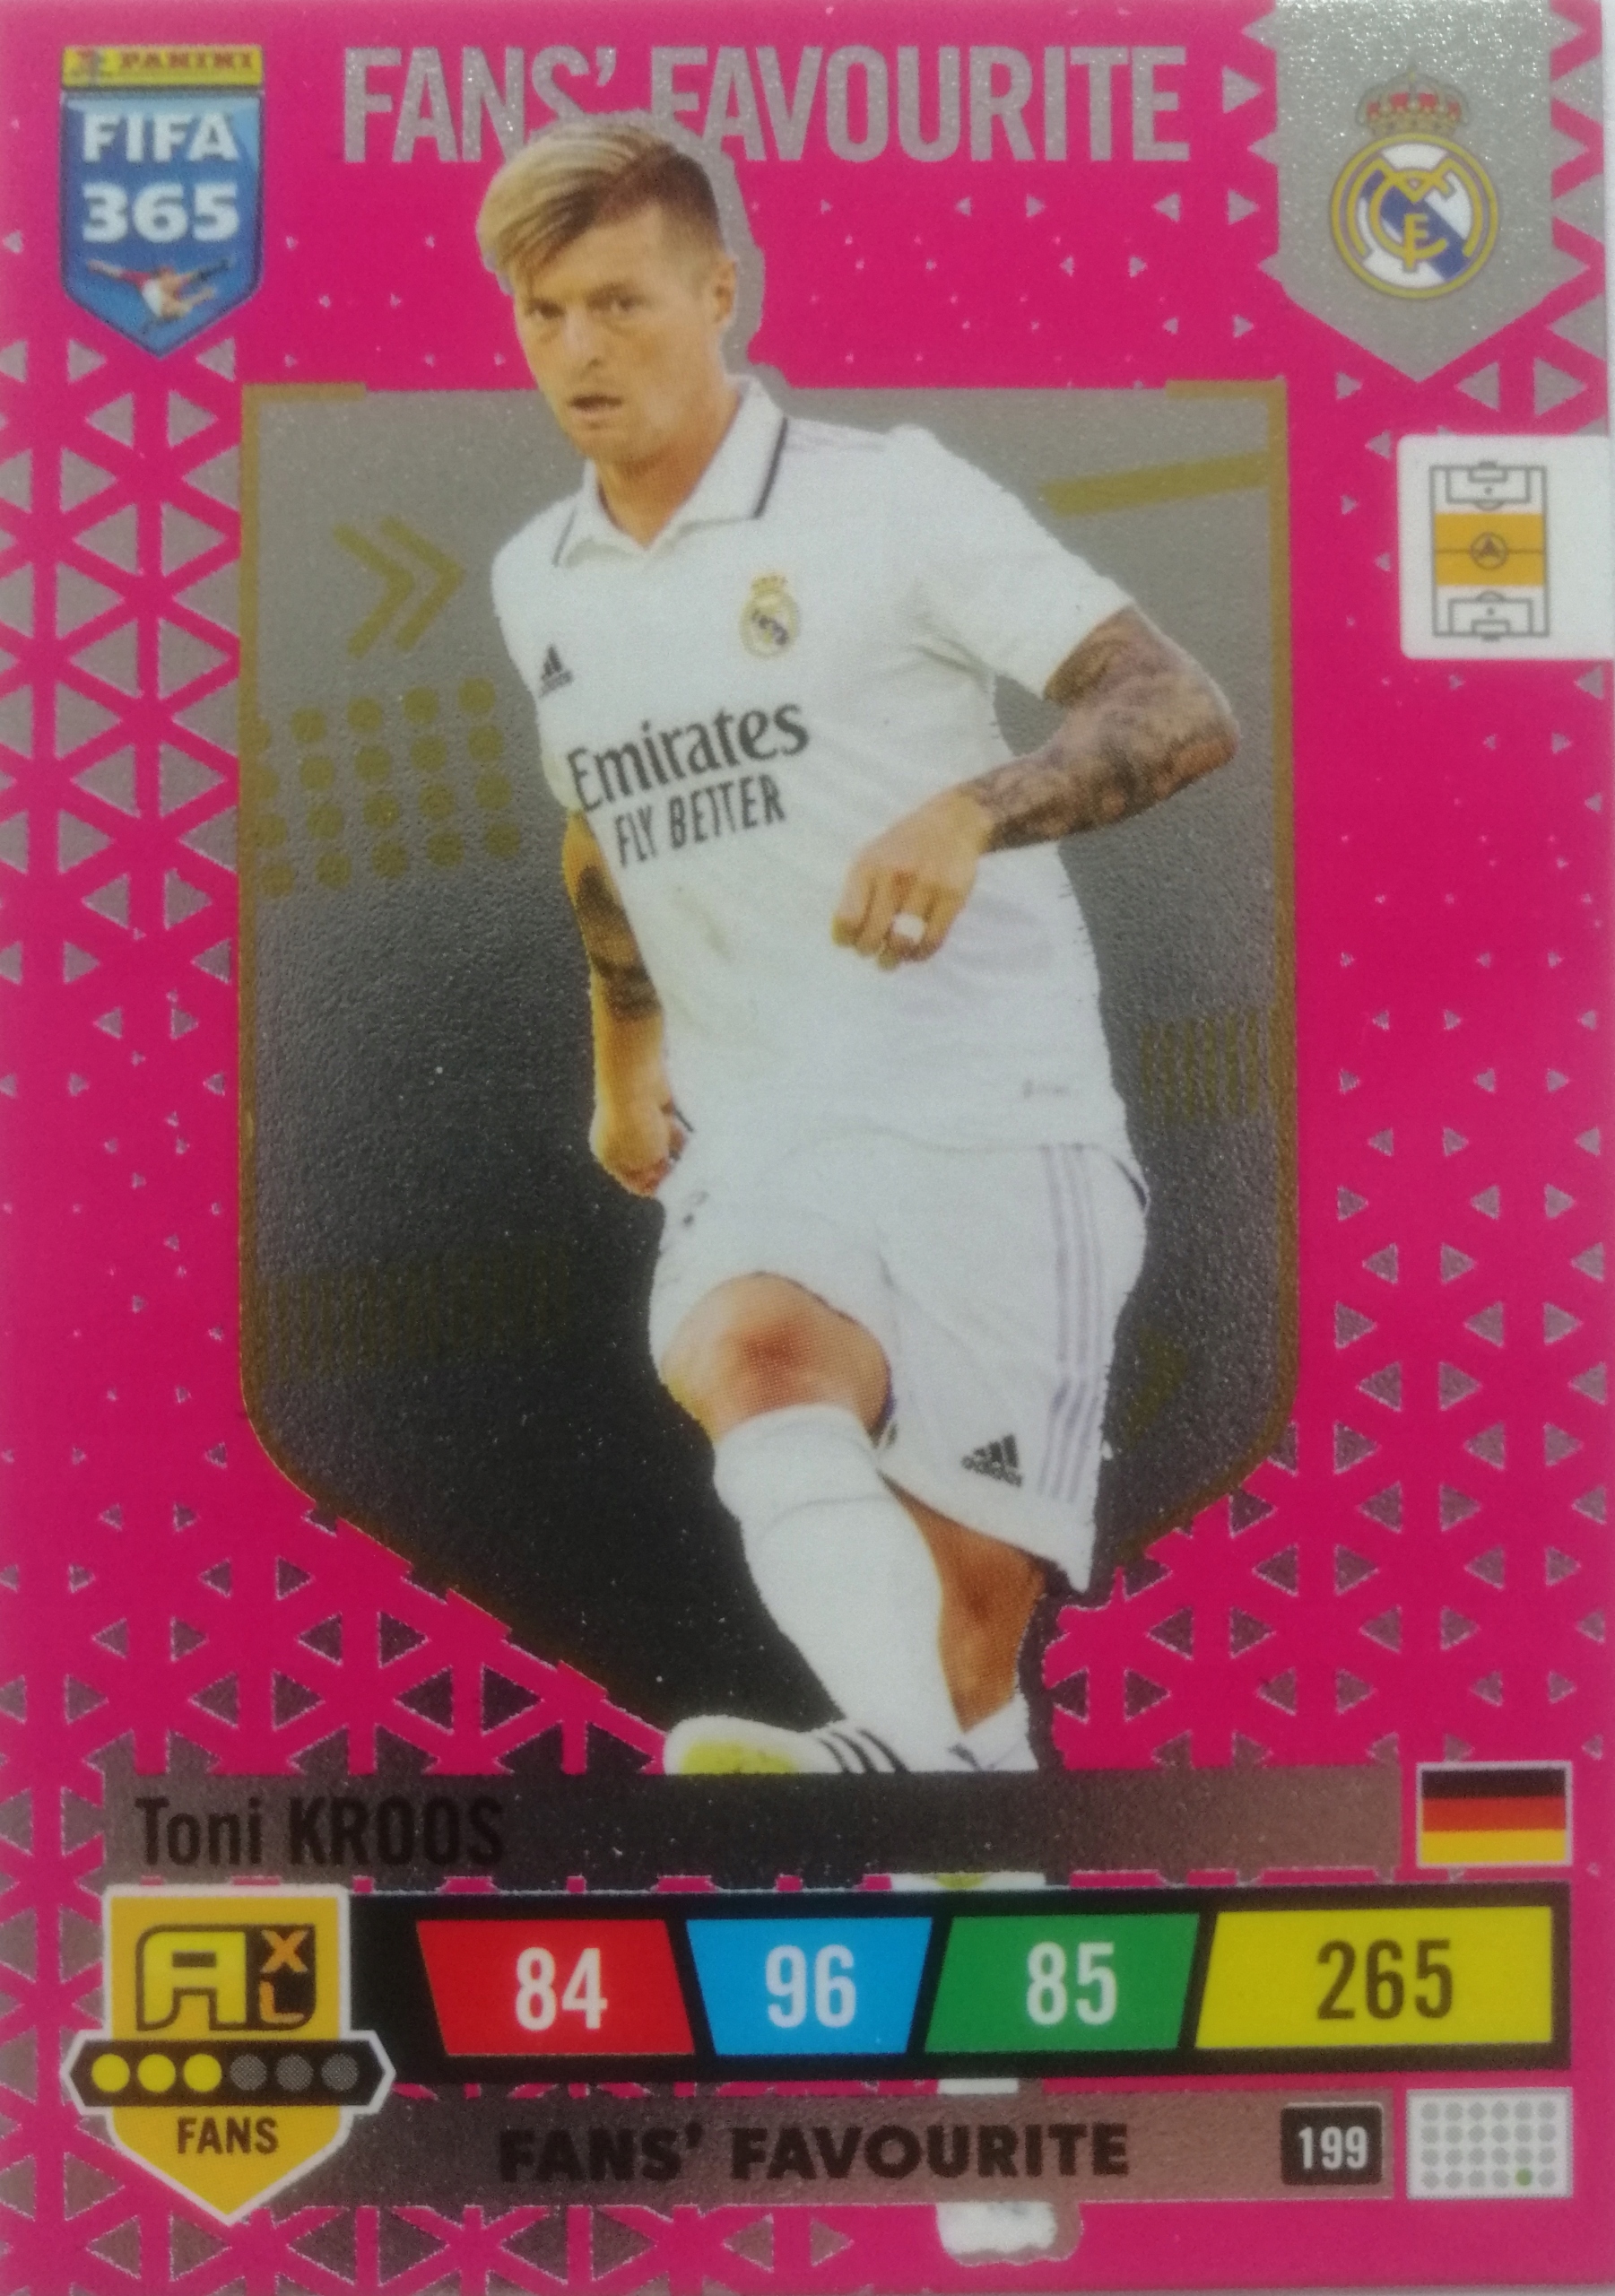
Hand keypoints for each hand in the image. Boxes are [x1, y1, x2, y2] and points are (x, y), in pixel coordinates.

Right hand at [590, 1084, 685, 1196]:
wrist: (634, 1083)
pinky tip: (695, 1136)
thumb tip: (661, 1170)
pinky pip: (670, 1121)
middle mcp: (620, 1138)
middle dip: (666, 1167)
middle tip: (689, 1175)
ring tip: (697, 1157)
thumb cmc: (635, 1129)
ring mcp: (637, 1119)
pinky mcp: (654, 1102)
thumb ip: (654, 1172)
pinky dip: (680, 1128)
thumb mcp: (645, 1161)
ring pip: (661, 1140)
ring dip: (676, 1148)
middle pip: (648, 1160)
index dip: (653, 1187)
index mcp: (609, 1156)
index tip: (675, 1191)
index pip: (633, 1181)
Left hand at [832, 789, 991, 966]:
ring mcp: (926, 886)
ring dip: (892, 958)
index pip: (848, 917)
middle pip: (873, 934)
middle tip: (871, 952)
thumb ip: (857, 890)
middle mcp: (895, 876)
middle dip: (868, 950)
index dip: (845, 938)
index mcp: (868, 867)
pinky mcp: (952, 897)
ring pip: (903, 941)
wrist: (953, 822)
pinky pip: (932, 939)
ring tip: (889, 960)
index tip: (848, 943)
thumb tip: (843, 933)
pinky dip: (920, 954)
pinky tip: (914, 953)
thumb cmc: (904, 845)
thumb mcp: (872, 856)